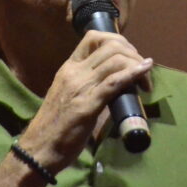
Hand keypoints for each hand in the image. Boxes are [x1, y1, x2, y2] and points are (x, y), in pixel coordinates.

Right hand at [18, 30, 152, 172]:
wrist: (39, 148)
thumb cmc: (55, 126)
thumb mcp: (69, 96)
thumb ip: (86, 85)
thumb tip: (112, 84)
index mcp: (68, 68)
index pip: (92, 38)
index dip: (117, 40)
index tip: (129, 55)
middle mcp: (74, 72)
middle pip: (110, 45)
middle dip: (132, 52)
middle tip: (142, 69)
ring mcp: (80, 87)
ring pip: (115, 60)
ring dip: (137, 65)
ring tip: (146, 80)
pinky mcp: (88, 104)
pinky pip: (114, 82)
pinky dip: (133, 73)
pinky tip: (144, 72)